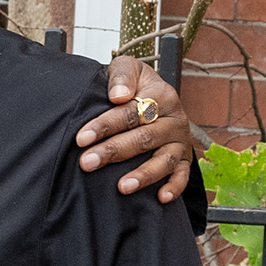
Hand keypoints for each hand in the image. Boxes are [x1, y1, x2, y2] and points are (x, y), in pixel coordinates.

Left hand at [77, 57, 196, 201]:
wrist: (154, 95)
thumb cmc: (135, 85)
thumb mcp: (127, 68)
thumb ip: (121, 75)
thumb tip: (118, 96)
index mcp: (161, 95)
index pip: (130, 112)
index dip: (105, 125)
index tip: (82, 138)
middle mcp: (174, 119)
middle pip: (143, 138)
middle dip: (114, 151)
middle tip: (88, 163)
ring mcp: (180, 141)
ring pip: (164, 160)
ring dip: (144, 174)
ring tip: (122, 187)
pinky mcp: (184, 159)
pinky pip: (182, 176)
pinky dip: (174, 188)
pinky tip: (160, 198)